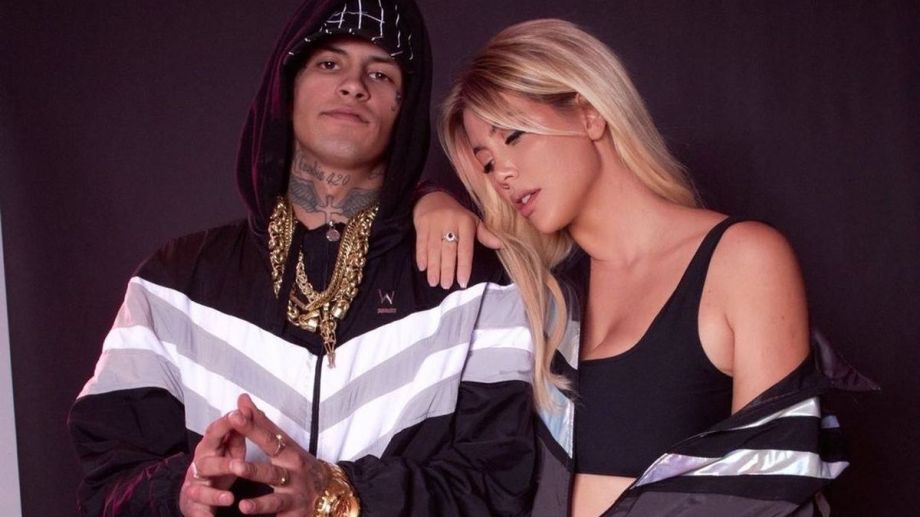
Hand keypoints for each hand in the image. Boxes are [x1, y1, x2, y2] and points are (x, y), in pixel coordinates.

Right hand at [179, 411, 246, 515]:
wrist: (197, 495)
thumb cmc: (219, 467)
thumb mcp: (231, 449)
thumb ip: (238, 431)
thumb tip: (246, 404)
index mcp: (209, 449)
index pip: (215, 433)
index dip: (225, 425)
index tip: (237, 415)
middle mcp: (199, 467)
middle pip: (207, 463)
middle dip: (222, 464)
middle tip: (239, 465)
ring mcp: (195, 488)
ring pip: (199, 490)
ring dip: (214, 495)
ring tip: (229, 498)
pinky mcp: (194, 508)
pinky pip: (198, 513)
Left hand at [229, 394, 329, 515]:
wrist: (331, 492)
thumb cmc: (299, 464)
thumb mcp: (285, 443)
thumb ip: (261, 423)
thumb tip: (242, 399)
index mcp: (288, 454)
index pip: (268, 438)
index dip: (252, 428)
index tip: (234, 416)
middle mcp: (293, 475)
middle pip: (271, 472)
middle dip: (254, 470)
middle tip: (235, 465)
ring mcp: (294, 497)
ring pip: (276, 502)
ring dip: (260, 504)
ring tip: (243, 506)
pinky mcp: (294, 516)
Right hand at [413, 190, 500, 288]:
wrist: (434, 198)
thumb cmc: (457, 215)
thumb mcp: (473, 222)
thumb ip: (485, 235)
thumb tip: (502, 245)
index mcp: (466, 223)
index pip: (465, 249)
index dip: (464, 266)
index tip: (463, 282)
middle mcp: (450, 222)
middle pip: (449, 250)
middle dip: (447, 270)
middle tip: (446, 285)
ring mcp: (435, 223)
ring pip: (434, 248)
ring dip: (434, 267)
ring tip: (434, 282)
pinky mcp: (422, 223)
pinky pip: (421, 242)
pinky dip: (421, 256)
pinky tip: (422, 268)